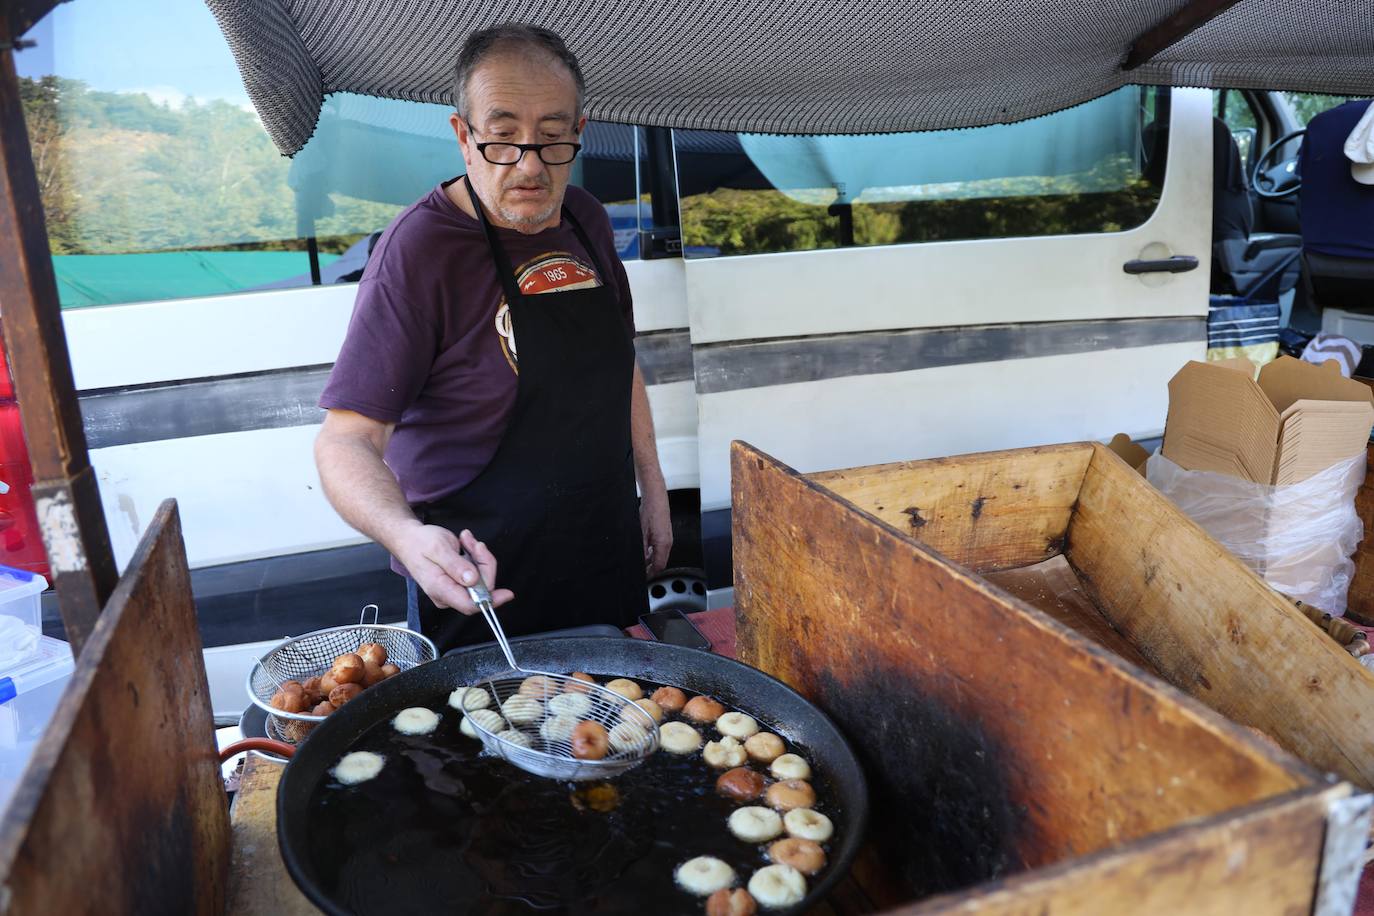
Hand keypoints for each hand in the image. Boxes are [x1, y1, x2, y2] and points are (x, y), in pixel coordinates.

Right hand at [395, 525, 513, 613]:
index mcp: (440, 589)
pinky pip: (477, 572)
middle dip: (483, 562)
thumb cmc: (420, 543)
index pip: (470, 604)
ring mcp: (453, 588)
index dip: (490, 600)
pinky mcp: (458, 581)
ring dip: (479, 555)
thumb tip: (472, 580)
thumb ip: (455, 565)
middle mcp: (448, 593)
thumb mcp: (438, 549)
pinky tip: (465, 543)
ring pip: (481, 577)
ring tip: (465, 539)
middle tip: (474, 543)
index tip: (507, 594)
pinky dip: (476, 555)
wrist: (409, 538)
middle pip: (480, 587)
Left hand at [639, 485, 672, 575]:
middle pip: (660, 562)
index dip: (651, 574)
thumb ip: (641, 550)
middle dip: (651, 569)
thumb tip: (640, 562)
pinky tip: (644, 551)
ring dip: (651, 560)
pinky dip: (652, 552)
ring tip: (641, 563)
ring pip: (660, 555)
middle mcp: (668, 543)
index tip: (643, 578)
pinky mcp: (664, 534)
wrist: (655, 497)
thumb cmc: (650, 511)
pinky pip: (660, 548)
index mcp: (664, 544)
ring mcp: (667, 538)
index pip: (659, 566)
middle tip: (640, 572)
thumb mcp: (641, 534)